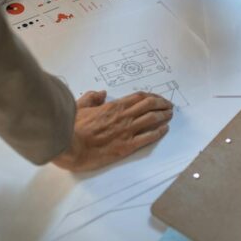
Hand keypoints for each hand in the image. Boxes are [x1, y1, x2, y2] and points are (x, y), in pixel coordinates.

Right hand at [53, 90, 172, 171]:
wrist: (71, 146)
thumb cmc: (72, 127)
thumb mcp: (80, 106)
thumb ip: (92, 97)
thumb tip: (101, 93)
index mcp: (114, 106)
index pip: (139, 97)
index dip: (152, 96)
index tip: (158, 98)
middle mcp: (124, 116)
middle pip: (150, 106)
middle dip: (162, 104)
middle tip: (169, 105)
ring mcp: (127, 131)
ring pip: (152, 119)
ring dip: (164, 116)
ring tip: (170, 115)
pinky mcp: (127, 146)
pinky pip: (148, 137)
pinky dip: (159, 132)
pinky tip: (165, 130)